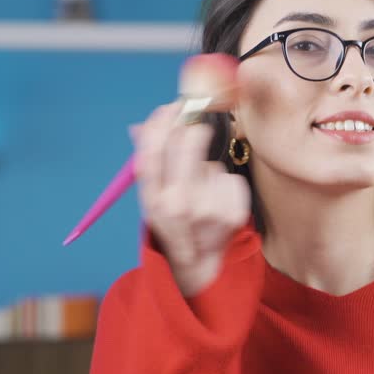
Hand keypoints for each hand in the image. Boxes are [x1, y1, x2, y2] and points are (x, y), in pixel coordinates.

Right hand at [131, 104, 251, 296]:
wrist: (198, 266)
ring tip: (204, 189)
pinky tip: (220, 199)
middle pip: (188, 144)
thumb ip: (149, 163)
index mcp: (152, 200)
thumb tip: (139, 126)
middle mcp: (177, 206)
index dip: (160, 123)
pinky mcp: (233, 214)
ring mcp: (207, 211)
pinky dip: (227, 183)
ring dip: (210, 167)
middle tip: (197, 126)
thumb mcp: (154, 197)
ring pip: (213, 163)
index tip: (171, 107)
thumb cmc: (175, 222)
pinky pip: (232, 178)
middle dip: (194, 129)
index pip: (152, 151)